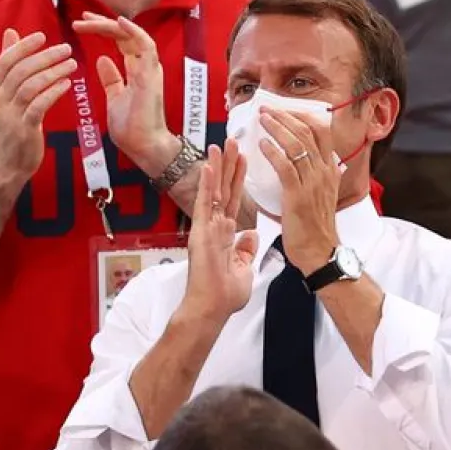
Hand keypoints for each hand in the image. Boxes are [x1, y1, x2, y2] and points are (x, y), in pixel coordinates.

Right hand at [0, 29, 76, 181]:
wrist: (7, 163)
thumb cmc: (13, 126)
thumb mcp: (7, 95)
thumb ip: (11, 67)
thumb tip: (11, 33)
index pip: (5, 61)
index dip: (23, 47)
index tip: (42, 35)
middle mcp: (0, 99)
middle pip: (20, 71)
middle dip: (44, 57)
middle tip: (66, 48)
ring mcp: (11, 114)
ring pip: (29, 86)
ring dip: (52, 73)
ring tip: (72, 64)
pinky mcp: (24, 129)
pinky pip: (38, 106)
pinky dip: (52, 93)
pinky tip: (67, 84)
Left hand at [74, 12, 179, 175]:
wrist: (144, 146)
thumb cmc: (132, 127)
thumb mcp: (114, 98)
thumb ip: (111, 79)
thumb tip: (101, 60)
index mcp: (138, 72)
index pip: (122, 42)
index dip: (104, 31)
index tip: (82, 24)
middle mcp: (146, 67)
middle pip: (127, 36)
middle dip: (103, 24)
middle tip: (81, 18)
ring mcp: (150, 70)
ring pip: (135, 36)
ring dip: (112, 26)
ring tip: (89, 20)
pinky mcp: (150, 76)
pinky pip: (146, 47)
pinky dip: (134, 32)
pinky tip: (118, 22)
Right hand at [181, 141, 257, 319]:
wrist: (213, 308)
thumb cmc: (225, 294)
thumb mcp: (243, 268)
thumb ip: (245, 250)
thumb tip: (250, 235)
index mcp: (226, 233)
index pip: (234, 199)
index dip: (239, 179)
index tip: (244, 158)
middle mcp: (214, 226)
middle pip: (224, 189)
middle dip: (229, 165)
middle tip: (232, 140)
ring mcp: (206, 227)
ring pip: (213, 190)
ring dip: (218, 166)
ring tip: (220, 144)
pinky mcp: (200, 232)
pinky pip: (204, 204)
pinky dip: (206, 184)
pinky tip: (207, 166)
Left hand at [259, 109, 341, 275]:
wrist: (319, 251)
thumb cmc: (317, 228)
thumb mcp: (325, 196)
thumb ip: (322, 178)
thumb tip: (322, 165)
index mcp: (330, 171)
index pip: (322, 133)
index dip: (303, 118)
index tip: (286, 110)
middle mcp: (324, 173)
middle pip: (308, 133)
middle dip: (286, 117)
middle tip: (267, 110)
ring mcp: (313, 183)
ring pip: (296, 145)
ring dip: (277, 129)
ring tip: (262, 120)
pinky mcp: (298, 195)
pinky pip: (286, 167)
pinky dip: (273, 153)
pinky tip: (262, 145)